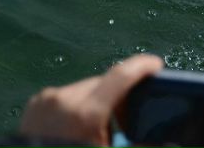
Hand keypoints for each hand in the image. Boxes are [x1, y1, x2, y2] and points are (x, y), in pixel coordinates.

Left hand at [20, 54, 163, 145]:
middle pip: (105, 84)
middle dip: (118, 96)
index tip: (156, 64)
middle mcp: (65, 100)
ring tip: (96, 126)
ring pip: (86, 88)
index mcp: (86, 113)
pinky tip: (76, 124)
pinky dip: (77, 104)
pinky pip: (66, 94)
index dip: (142, 66)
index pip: (121, 75)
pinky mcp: (35, 103)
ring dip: (97, 100)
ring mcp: (47, 100)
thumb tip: (168, 146)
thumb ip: (138, 147)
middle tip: (124, 119)